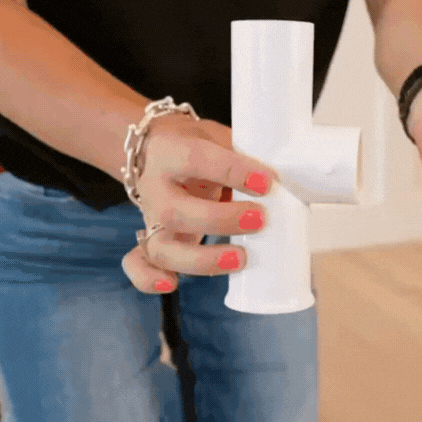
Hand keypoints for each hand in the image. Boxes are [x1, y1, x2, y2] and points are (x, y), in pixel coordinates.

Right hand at [121, 113, 278, 293]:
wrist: (154, 148)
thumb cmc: (196, 144)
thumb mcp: (217, 136)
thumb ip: (242, 155)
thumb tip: (282, 182)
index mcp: (170, 151)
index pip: (196, 159)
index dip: (232, 171)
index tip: (267, 181)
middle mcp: (155, 187)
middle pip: (175, 213)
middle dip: (220, 221)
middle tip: (259, 219)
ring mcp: (150, 217)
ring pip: (161, 247)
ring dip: (201, 259)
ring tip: (240, 259)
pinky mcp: (150, 238)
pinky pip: (139, 262)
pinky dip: (148, 278)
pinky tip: (171, 284)